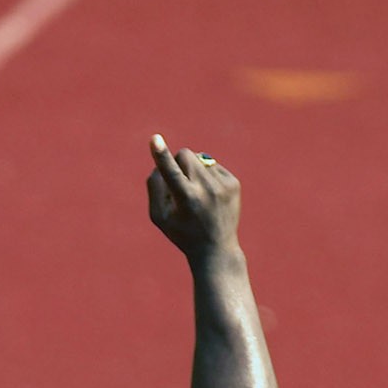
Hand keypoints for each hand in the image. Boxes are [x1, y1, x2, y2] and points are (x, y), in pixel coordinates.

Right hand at [145, 134, 239, 258]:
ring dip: (193, 171)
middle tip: (179, 183)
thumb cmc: (181, 232)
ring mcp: (223, 185)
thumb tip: (161, 162)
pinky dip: (207, 176)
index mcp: (186, 199)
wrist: (216, 248)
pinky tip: (209, 196)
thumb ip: (154, 188)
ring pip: (199, 158)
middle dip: (178, 163)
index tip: (154, 139)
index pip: (170, 172)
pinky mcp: (233, 183)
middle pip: (185, 155)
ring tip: (197, 195)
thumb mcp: (159, 217)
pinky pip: (212, 165)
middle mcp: (206, 190)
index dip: (161, 154)